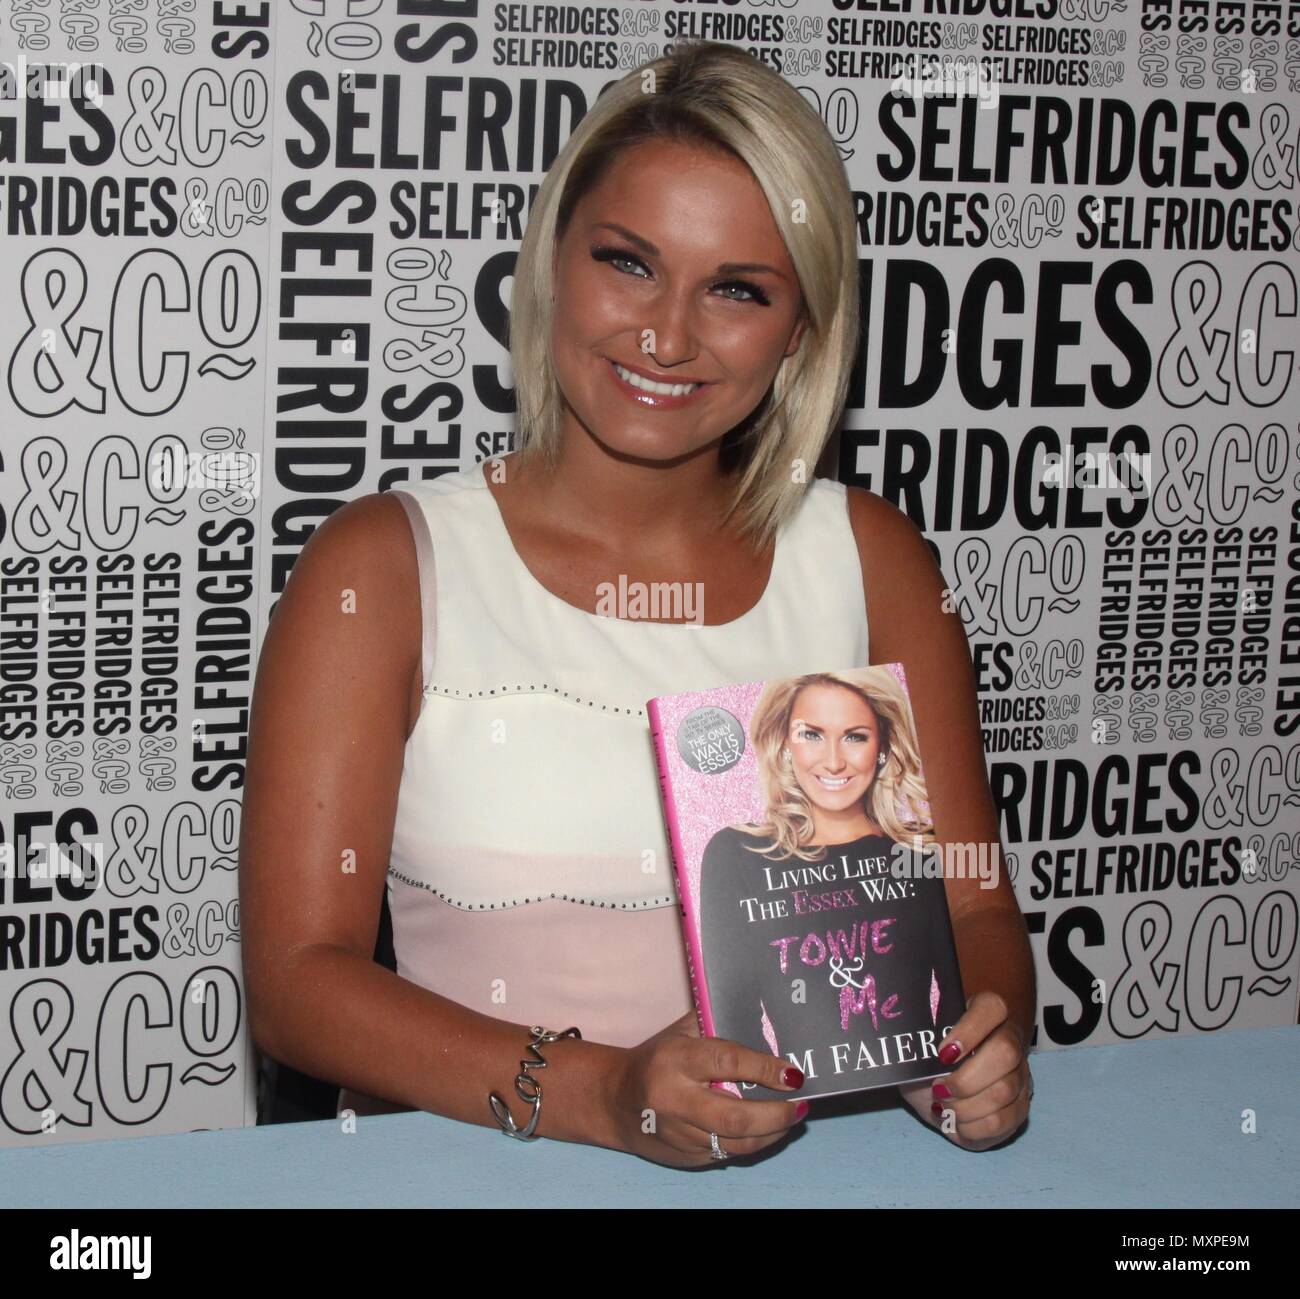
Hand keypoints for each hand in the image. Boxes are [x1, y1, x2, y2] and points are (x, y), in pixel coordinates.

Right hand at [604, 1011, 808, 1167]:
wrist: (614, 1101)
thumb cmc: (656, 1057)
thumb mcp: (681, 1031)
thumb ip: (717, 1024)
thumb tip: (768, 1024)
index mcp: (675, 1059)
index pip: (728, 1062)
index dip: (765, 1068)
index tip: (794, 1073)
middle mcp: (674, 1100)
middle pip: (735, 1116)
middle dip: (776, 1113)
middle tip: (800, 1104)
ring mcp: (679, 1135)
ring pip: (736, 1143)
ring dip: (772, 1133)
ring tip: (793, 1117)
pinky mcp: (685, 1158)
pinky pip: (728, 1154)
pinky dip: (754, 1142)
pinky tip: (768, 1129)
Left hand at [898, 990, 1032, 1150]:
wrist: (934, 1095)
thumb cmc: (925, 1063)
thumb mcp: (918, 1048)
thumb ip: (919, 1040)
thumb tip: (906, 1043)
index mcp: (985, 1015)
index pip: (991, 1007)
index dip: (969, 1029)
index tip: (942, 1054)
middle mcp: (1010, 1041)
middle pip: (1005, 1052)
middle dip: (966, 1078)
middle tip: (938, 1089)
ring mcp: (1020, 1076)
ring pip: (1003, 1091)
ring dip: (964, 1107)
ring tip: (942, 1107)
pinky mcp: (1020, 1109)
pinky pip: (1002, 1121)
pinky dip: (971, 1127)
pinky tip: (955, 1122)